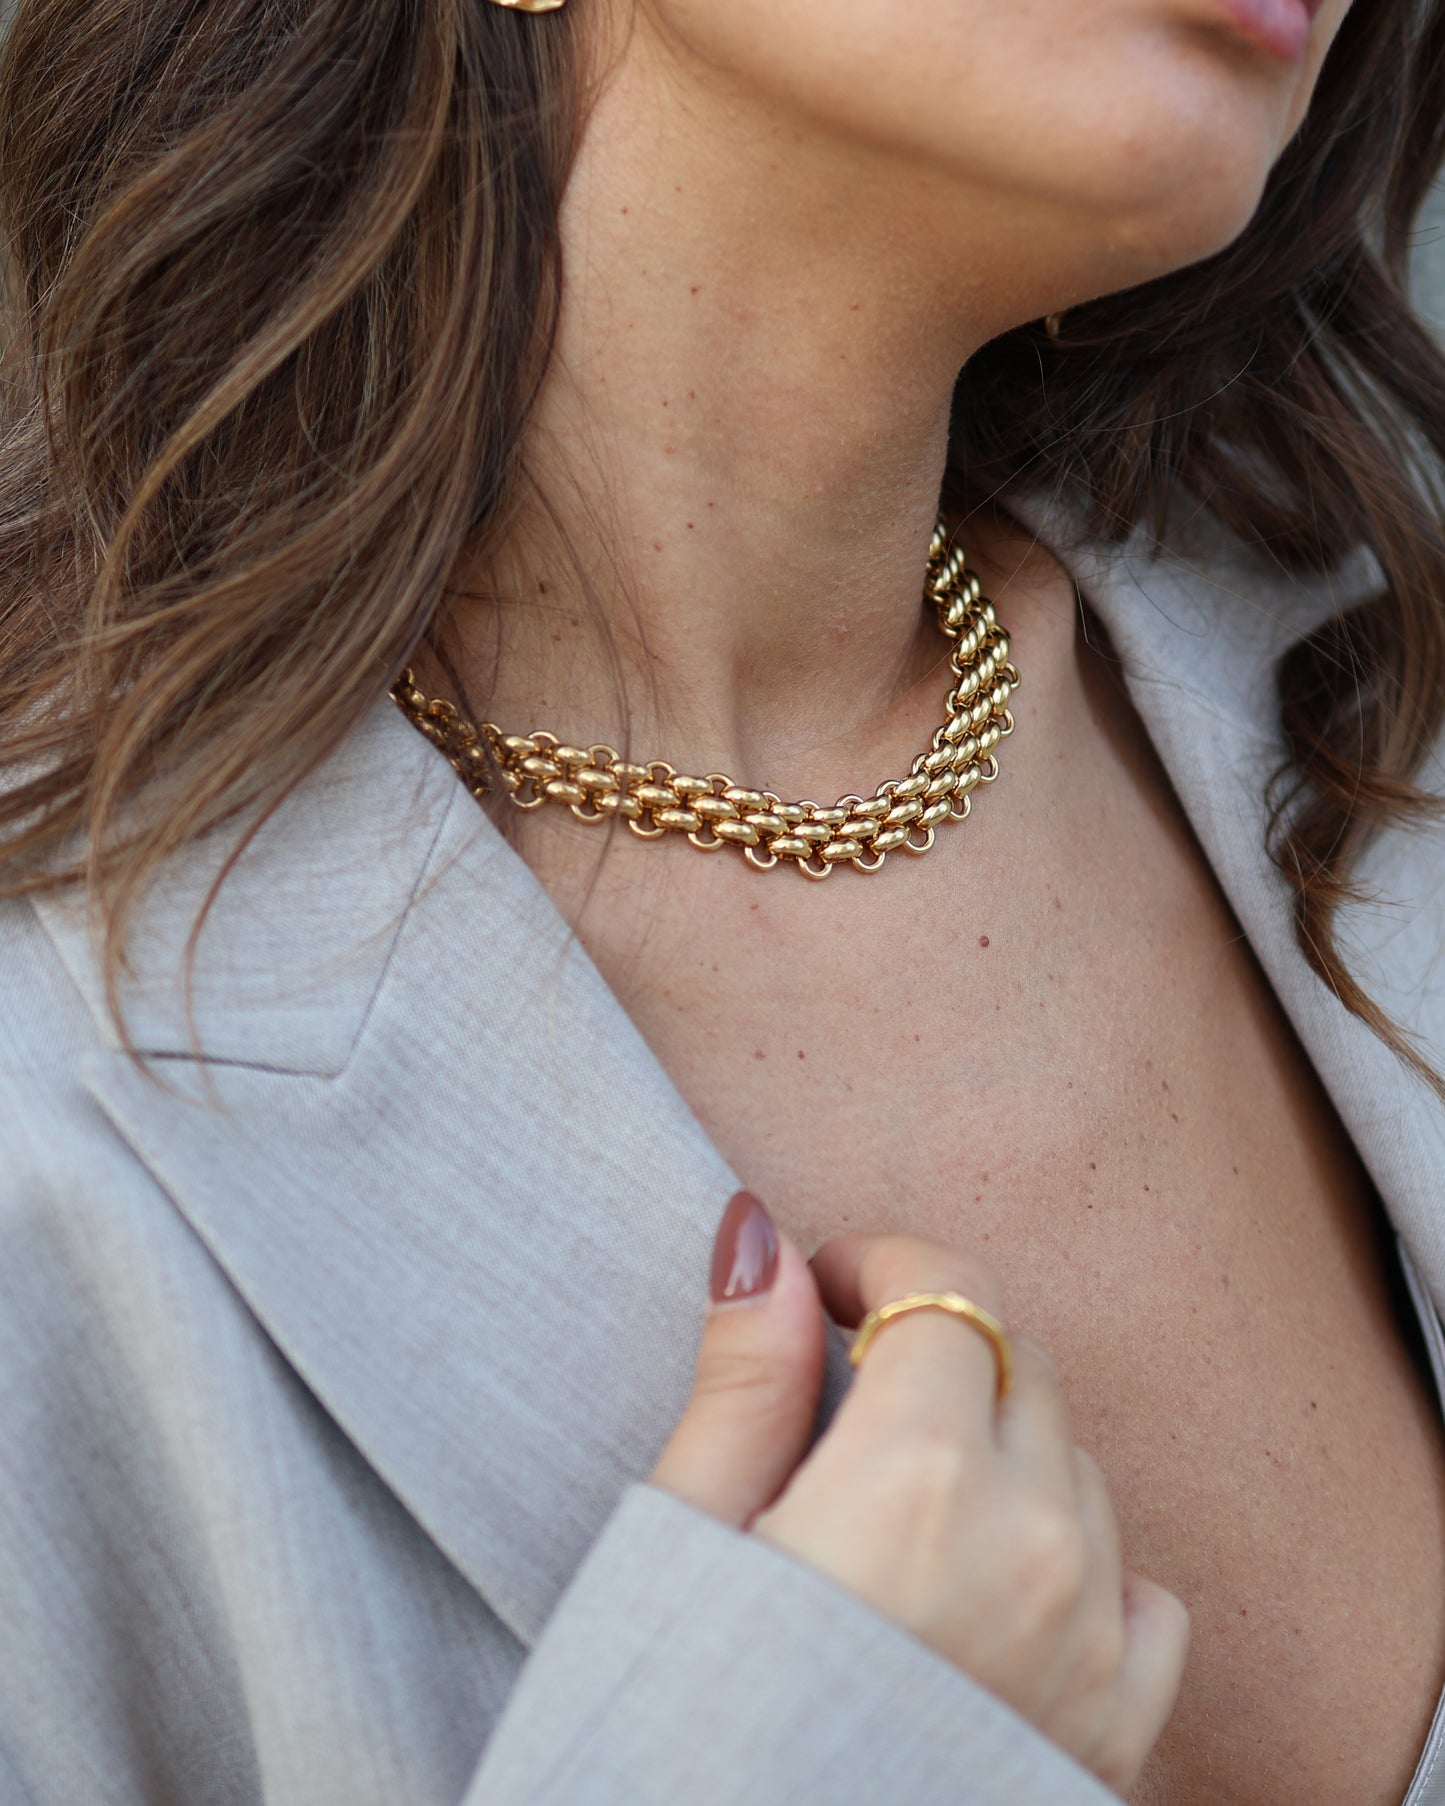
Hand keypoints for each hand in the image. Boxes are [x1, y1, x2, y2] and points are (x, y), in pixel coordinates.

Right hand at [649, 1192, 1188, 1797]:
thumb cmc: (678, 1734)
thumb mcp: (681, 1540)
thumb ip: (743, 1380)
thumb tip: (761, 1238)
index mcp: (916, 1478)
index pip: (945, 1292)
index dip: (880, 1262)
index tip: (826, 1282)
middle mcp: (1030, 1544)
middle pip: (1016, 1361)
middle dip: (935, 1341)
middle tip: (845, 1381)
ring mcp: (1086, 1641)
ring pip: (1078, 1461)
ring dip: (1002, 1438)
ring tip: (899, 1492)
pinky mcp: (1110, 1729)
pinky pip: (1142, 1590)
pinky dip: (1082, 1553)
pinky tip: (1001, 1578)